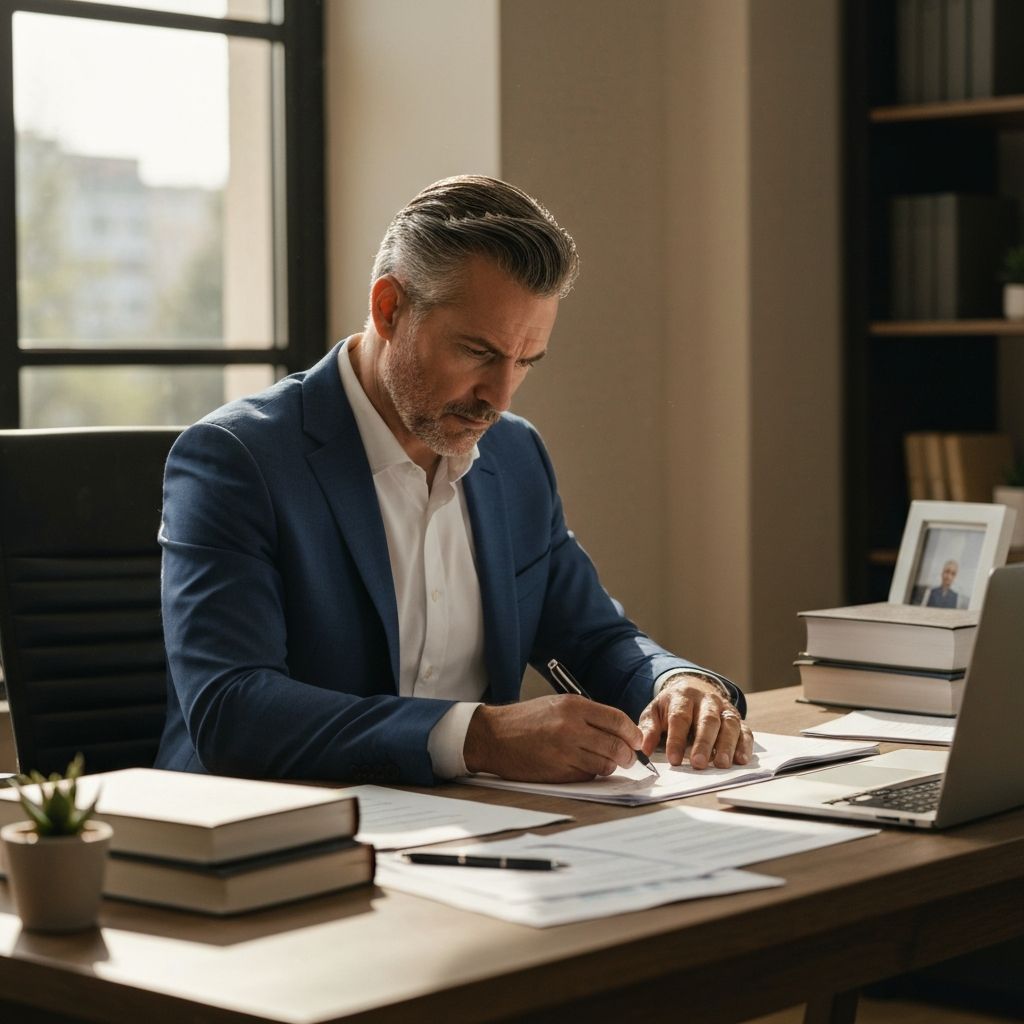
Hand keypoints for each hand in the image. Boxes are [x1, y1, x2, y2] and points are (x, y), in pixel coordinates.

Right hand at [463, 695, 643, 781]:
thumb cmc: (526, 720)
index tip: (636, 740)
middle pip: (616, 745)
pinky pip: (587, 776)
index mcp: (574, 706)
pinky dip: (591, 774)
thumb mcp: (557, 705)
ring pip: (605, 764)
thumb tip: (619, 732)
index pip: (617, 720)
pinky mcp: (558, 772)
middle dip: (628, 755)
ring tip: (605, 762)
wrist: (493, 736)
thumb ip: (587, 715)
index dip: (632, 733)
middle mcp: (571, 728)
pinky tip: (583, 767)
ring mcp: (565, 751)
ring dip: (609, 766)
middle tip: (628, 758)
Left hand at [638, 675, 752, 769]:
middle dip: (704, 743)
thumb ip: (648, 729)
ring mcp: (724, 708)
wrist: (692, 687)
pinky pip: (745, 729)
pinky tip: (741, 760)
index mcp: (683, 696)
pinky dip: (745, 745)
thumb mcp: (655, 711)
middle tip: (698, 764)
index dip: (677, 739)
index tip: (673, 760)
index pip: (680, 717)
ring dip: (727, 745)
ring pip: (729, 724)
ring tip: (722, 764)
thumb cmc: (671, 706)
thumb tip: (642, 750)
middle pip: (707, 720)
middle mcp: (707, 700)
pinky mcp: (737, 717)